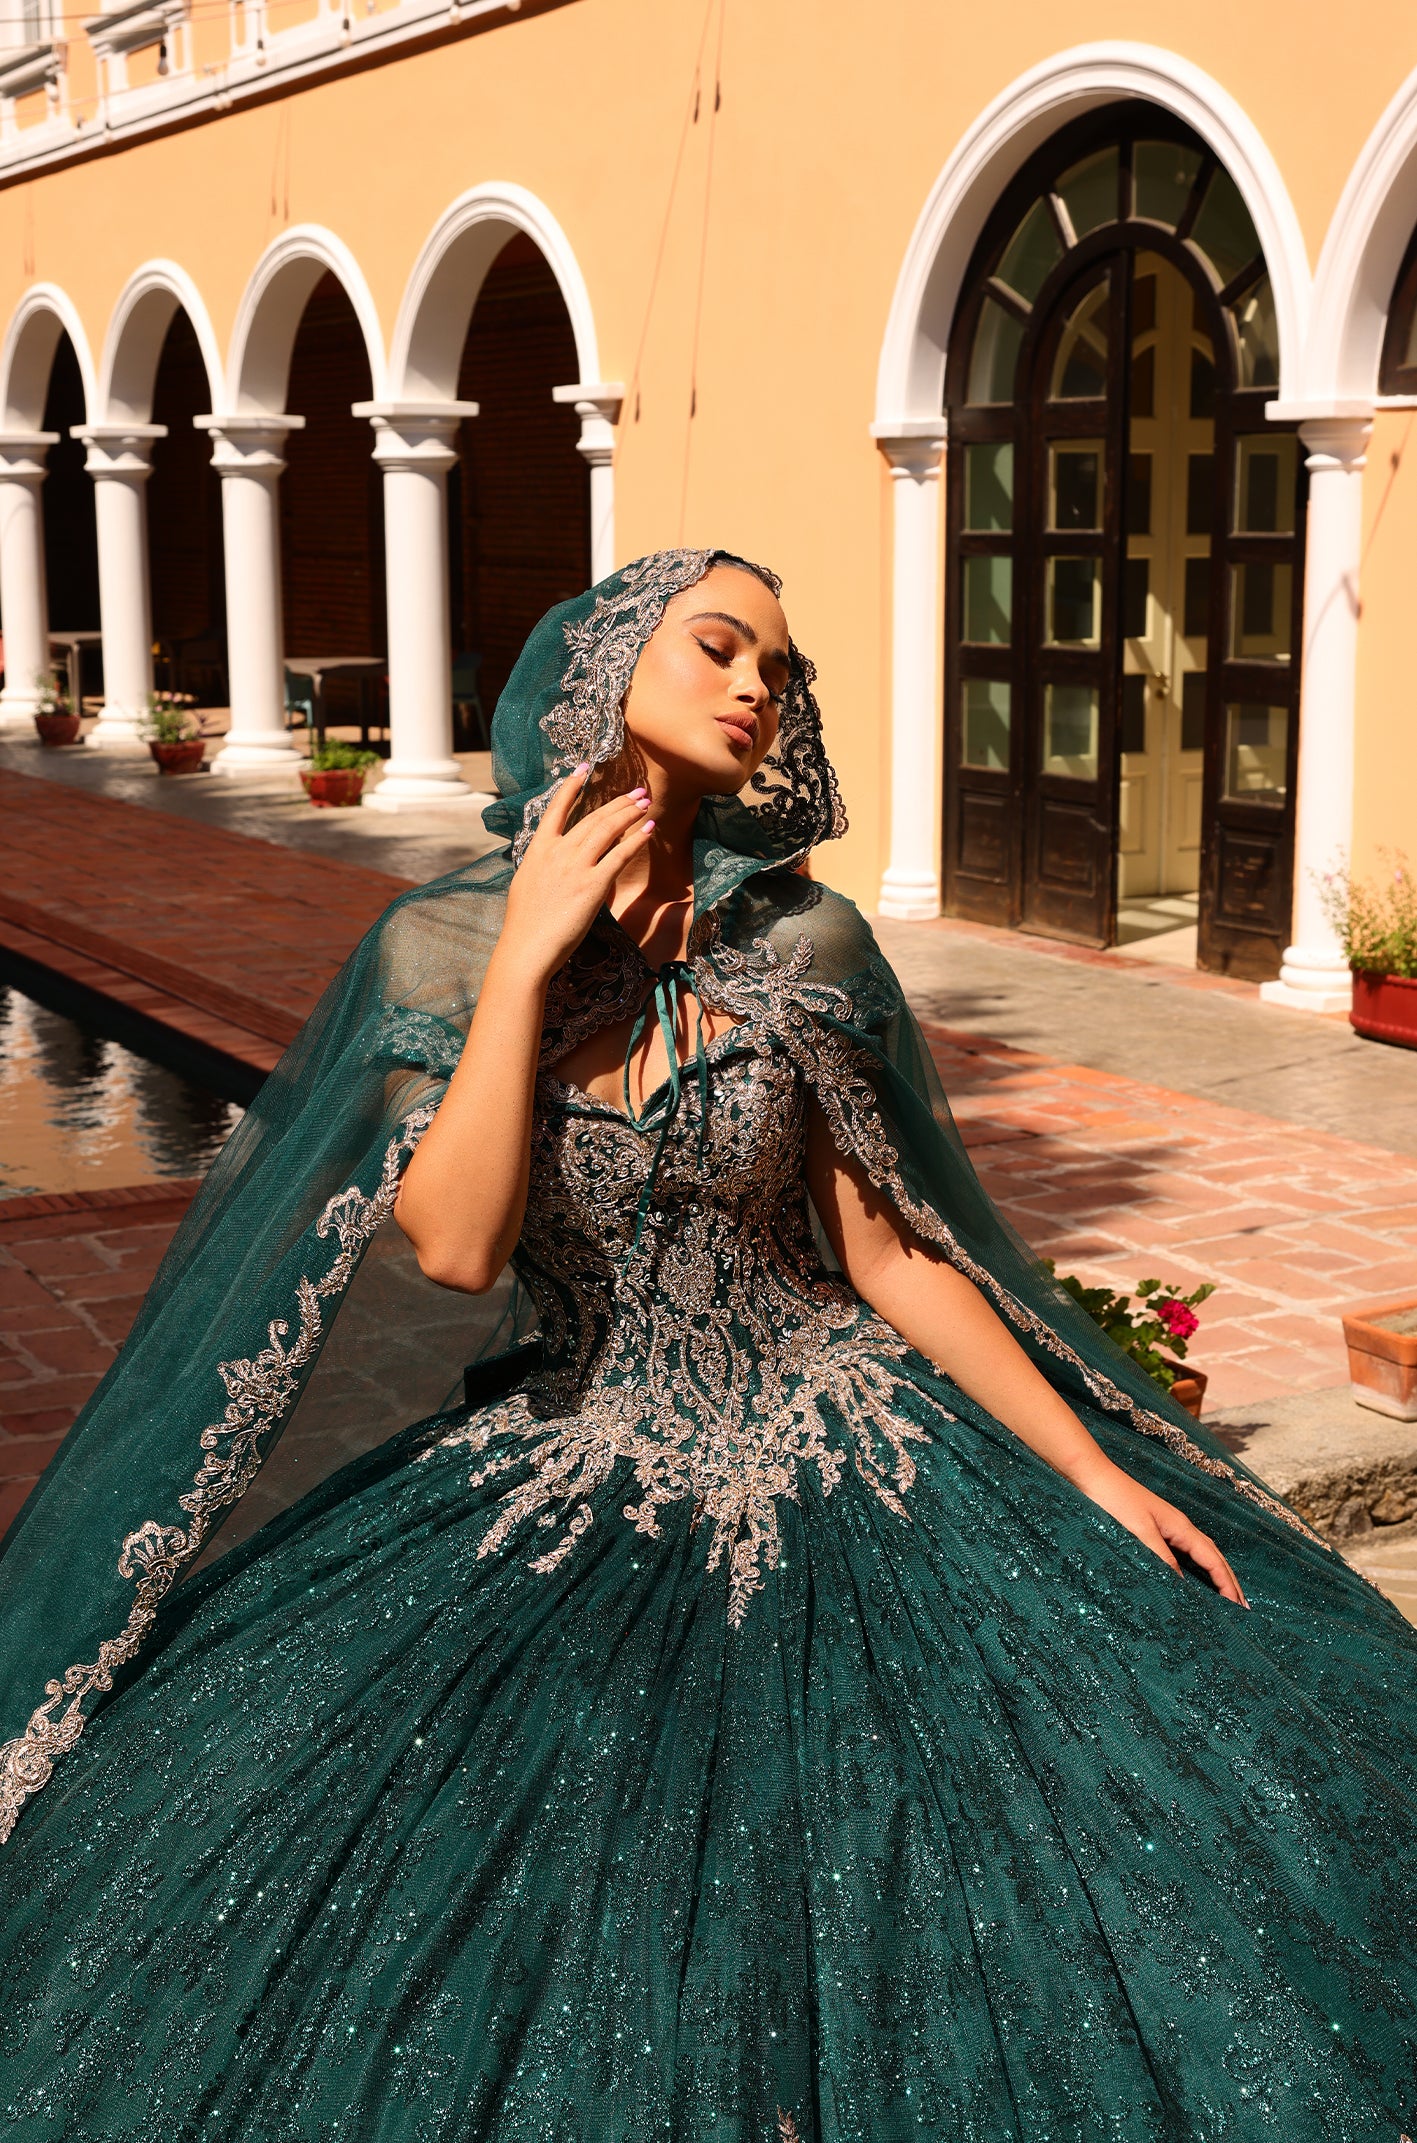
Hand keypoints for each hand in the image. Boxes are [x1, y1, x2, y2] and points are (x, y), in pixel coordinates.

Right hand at [500, 766, 654, 982]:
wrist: (527, 948)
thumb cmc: (525, 924)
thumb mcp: (527, 884)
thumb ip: (544, 866)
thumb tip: (556, 860)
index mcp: (538, 850)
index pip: (556, 809)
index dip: (571, 786)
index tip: (584, 768)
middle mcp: (558, 852)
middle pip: (593, 818)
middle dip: (617, 802)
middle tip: (636, 791)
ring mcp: (576, 867)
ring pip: (608, 830)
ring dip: (629, 814)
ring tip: (645, 803)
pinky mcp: (593, 886)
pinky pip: (620, 856)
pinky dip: (636, 841)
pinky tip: (649, 830)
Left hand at [1070, 1457, 1248, 1605]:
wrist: (1089, 1475)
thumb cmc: (1113, 1500)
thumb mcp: (1139, 1532)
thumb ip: (1161, 1558)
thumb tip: (1182, 1586)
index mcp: (1181, 1527)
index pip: (1214, 1559)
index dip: (1228, 1584)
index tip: (1240, 1608)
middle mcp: (1178, 1526)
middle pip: (1213, 1557)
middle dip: (1229, 1582)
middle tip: (1242, 1609)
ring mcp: (1166, 1527)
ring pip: (1199, 1555)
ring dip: (1214, 1576)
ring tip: (1225, 1598)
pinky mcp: (1152, 1529)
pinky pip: (1182, 1553)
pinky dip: (1193, 1569)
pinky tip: (1190, 1580)